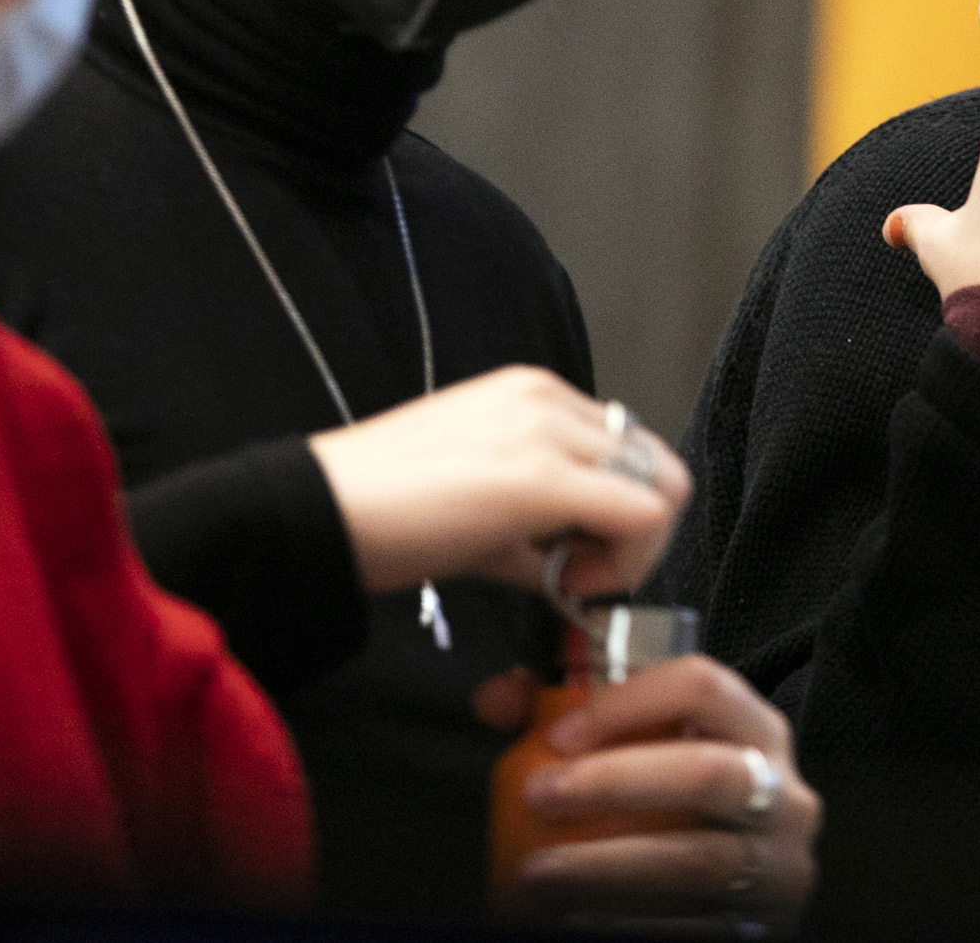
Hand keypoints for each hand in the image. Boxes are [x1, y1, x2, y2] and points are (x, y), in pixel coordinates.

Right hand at [307, 366, 688, 596]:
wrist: (318, 513)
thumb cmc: (384, 513)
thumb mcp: (478, 505)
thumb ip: (534, 524)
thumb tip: (570, 565)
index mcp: (534, 394)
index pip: (627, 450)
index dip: (614, 514)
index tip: (567, 560)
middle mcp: (549, 398)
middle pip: (655, 465)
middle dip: (634, 533)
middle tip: (576, 575)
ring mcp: (547, 431)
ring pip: (661, 488)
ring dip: (630, 549)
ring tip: (564, 579)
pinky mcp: (539, 477)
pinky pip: (641, 516)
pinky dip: (623, 564)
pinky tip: (565, 585)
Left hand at [484, 655, 819, 935]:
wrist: (740, 887)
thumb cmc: (683, 804)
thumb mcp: (651, 750)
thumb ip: (571, 714)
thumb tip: (499, 699)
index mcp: (757, 731)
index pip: (703, 686)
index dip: (628, 702)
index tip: (560, 733)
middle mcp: (783, 793)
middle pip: (706, 773)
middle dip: (614, 781)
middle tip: (539, 795)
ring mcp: (778, 866)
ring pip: (696, 862)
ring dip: (606, 868)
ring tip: (539, 873)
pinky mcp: (763, 926)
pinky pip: (693, 925)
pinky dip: (627, 922)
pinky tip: (577, 918)